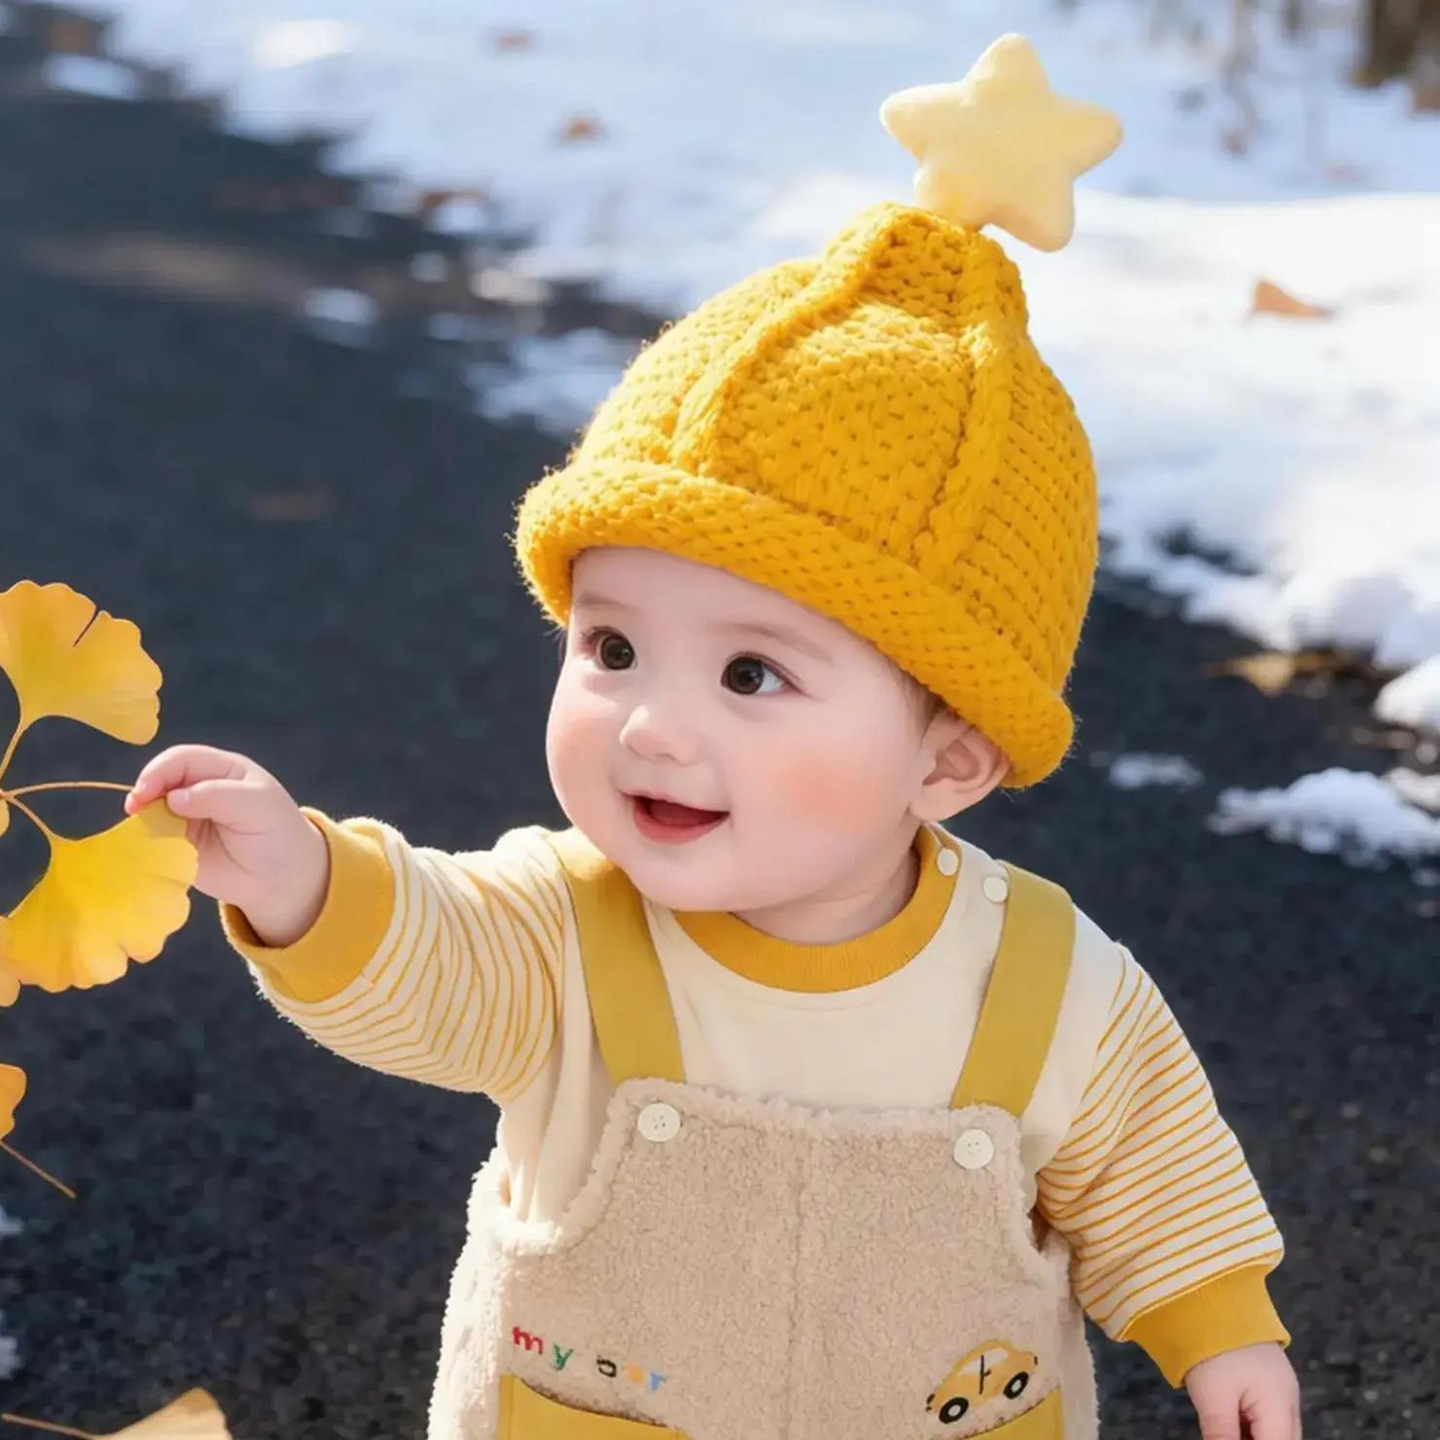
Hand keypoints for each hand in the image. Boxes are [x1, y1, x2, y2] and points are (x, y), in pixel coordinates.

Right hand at [124, 744, 327, 941]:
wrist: (280, 878)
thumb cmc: (277, 833)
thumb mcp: (257, 807)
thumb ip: (218, 797)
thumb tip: (174, 797)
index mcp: (222, 769)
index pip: (182, 759)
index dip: (159, 771)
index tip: (146, 793)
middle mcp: (200, 787)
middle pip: (161, 780)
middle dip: (145, 791)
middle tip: (135, 811)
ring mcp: (186, 815)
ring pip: (152, 807)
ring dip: (143, 816)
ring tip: (140, 828)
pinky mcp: (177, 843)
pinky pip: (153, 836)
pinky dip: (145, 839)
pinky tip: (147, 846)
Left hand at [1185, 1342, 1300, 1439]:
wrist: (1209, 1298)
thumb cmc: (1213, 1348)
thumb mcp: (1213, 1399)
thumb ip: (1222, 1437)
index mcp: (1281, 1407)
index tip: (1229, 1439)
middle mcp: (1288, 1401)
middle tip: (1224, 1433)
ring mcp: (1279, 1390)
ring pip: (1273, 1432)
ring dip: (1253, 1435)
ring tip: (1224, 1428)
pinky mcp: (1266, 1382)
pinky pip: (1264, 1418)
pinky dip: (1250, 1428)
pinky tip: (1228, 1427)